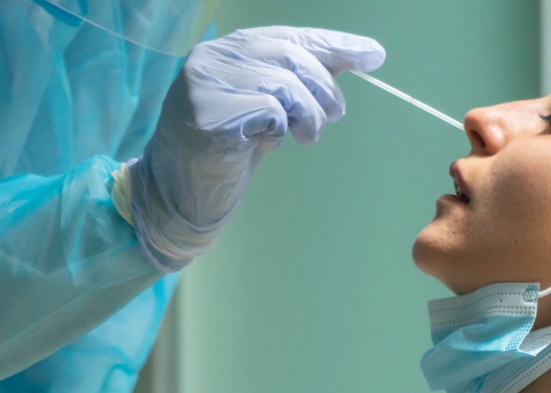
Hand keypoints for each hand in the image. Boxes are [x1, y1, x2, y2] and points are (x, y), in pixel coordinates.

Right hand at [129, 26, 385, 270]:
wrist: (178, 198)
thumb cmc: (224, 155)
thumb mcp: (265, 111)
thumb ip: (296, 83)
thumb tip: (356, 57)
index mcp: (226, 50)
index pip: (288, 36)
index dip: (333, 45)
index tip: (373, 55)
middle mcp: (212, 58)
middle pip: (290, 55)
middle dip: (325, 87)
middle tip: (335, 115)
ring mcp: (206, 84)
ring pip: (285, 82)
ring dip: (309, 114)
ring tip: (306, 137)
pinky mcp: (208, 115)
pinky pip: (269, 111)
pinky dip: (280, 130)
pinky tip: (266, 144)